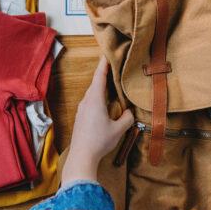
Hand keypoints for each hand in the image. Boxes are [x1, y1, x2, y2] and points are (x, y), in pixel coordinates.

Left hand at [61, 57, 134, 184]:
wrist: (81, 156)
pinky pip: (90, 101)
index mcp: (95, 99)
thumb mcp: (119, 129)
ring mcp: (82, 109)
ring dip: (102, 87)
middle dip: (104, 74)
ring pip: (93, 93)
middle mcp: (86, 101)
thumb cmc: (100, 141)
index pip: (100, 76)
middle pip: (96, 83)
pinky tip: (105, 103)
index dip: (104, 63)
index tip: (107, 53)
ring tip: (112, 84)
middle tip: (115, 66)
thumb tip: (130, 112)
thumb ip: (127, 117)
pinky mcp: (81, 117)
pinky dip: (98, 97)